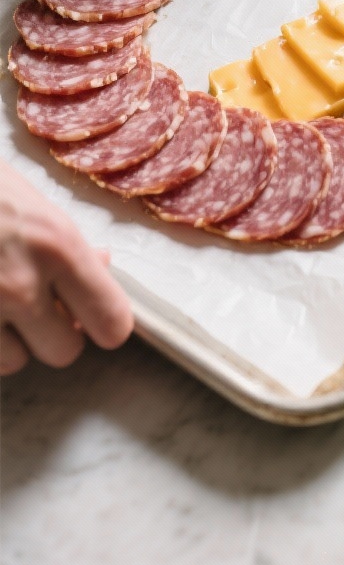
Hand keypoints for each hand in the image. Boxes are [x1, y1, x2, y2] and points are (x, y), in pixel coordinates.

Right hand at [0, 161, 133, 374]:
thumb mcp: (32, 202)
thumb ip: (68, 243)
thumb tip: (101, 264)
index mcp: (57, 245)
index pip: (112, 321)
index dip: (105, 322)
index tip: (95, 315)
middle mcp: (22, 285)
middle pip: (65, 351)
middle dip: (53, 332)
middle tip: (37, 304)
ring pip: (16, 361)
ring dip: (8, 340)